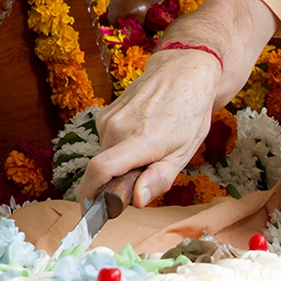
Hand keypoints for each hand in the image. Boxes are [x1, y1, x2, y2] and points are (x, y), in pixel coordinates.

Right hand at [76, 47, 221, 205]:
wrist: (184, 71)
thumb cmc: (190, 112)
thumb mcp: (185, 152)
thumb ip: (160, 178)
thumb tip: (137, 200)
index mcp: (141, 139)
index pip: (99, 170)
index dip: (90, 195)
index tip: (92, 209)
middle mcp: (118, 127)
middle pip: (101, 169)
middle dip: (115, 181)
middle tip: (143, 176)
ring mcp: (110, 117)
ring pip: (104, 155)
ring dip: (119, 163)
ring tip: (147, 149)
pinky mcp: (106, 112)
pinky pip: (106, 141)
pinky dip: (119, 147)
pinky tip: (140, 133)